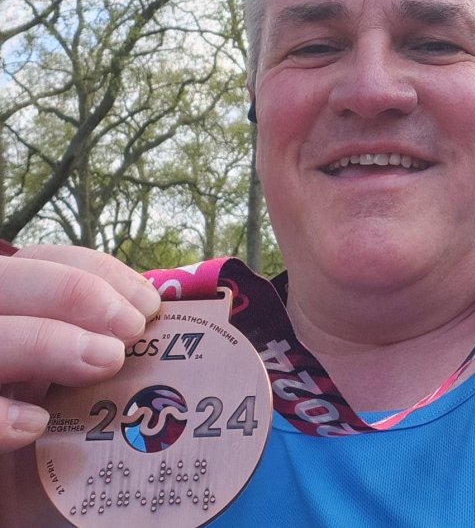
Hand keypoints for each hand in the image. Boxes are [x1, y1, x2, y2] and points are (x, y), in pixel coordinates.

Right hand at [0, 246, 159, 453]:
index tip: (148, 305)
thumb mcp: (86, 388)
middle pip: (10, 280)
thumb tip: (169, 325)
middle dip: (75, 293)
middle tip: (131, 330)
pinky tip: (34, 425)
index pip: (48, 263)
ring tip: (104, 362)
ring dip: (46, 341)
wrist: (31, 501)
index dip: (99, 274)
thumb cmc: (59, 441)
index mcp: (18, 310)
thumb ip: (113, 352)